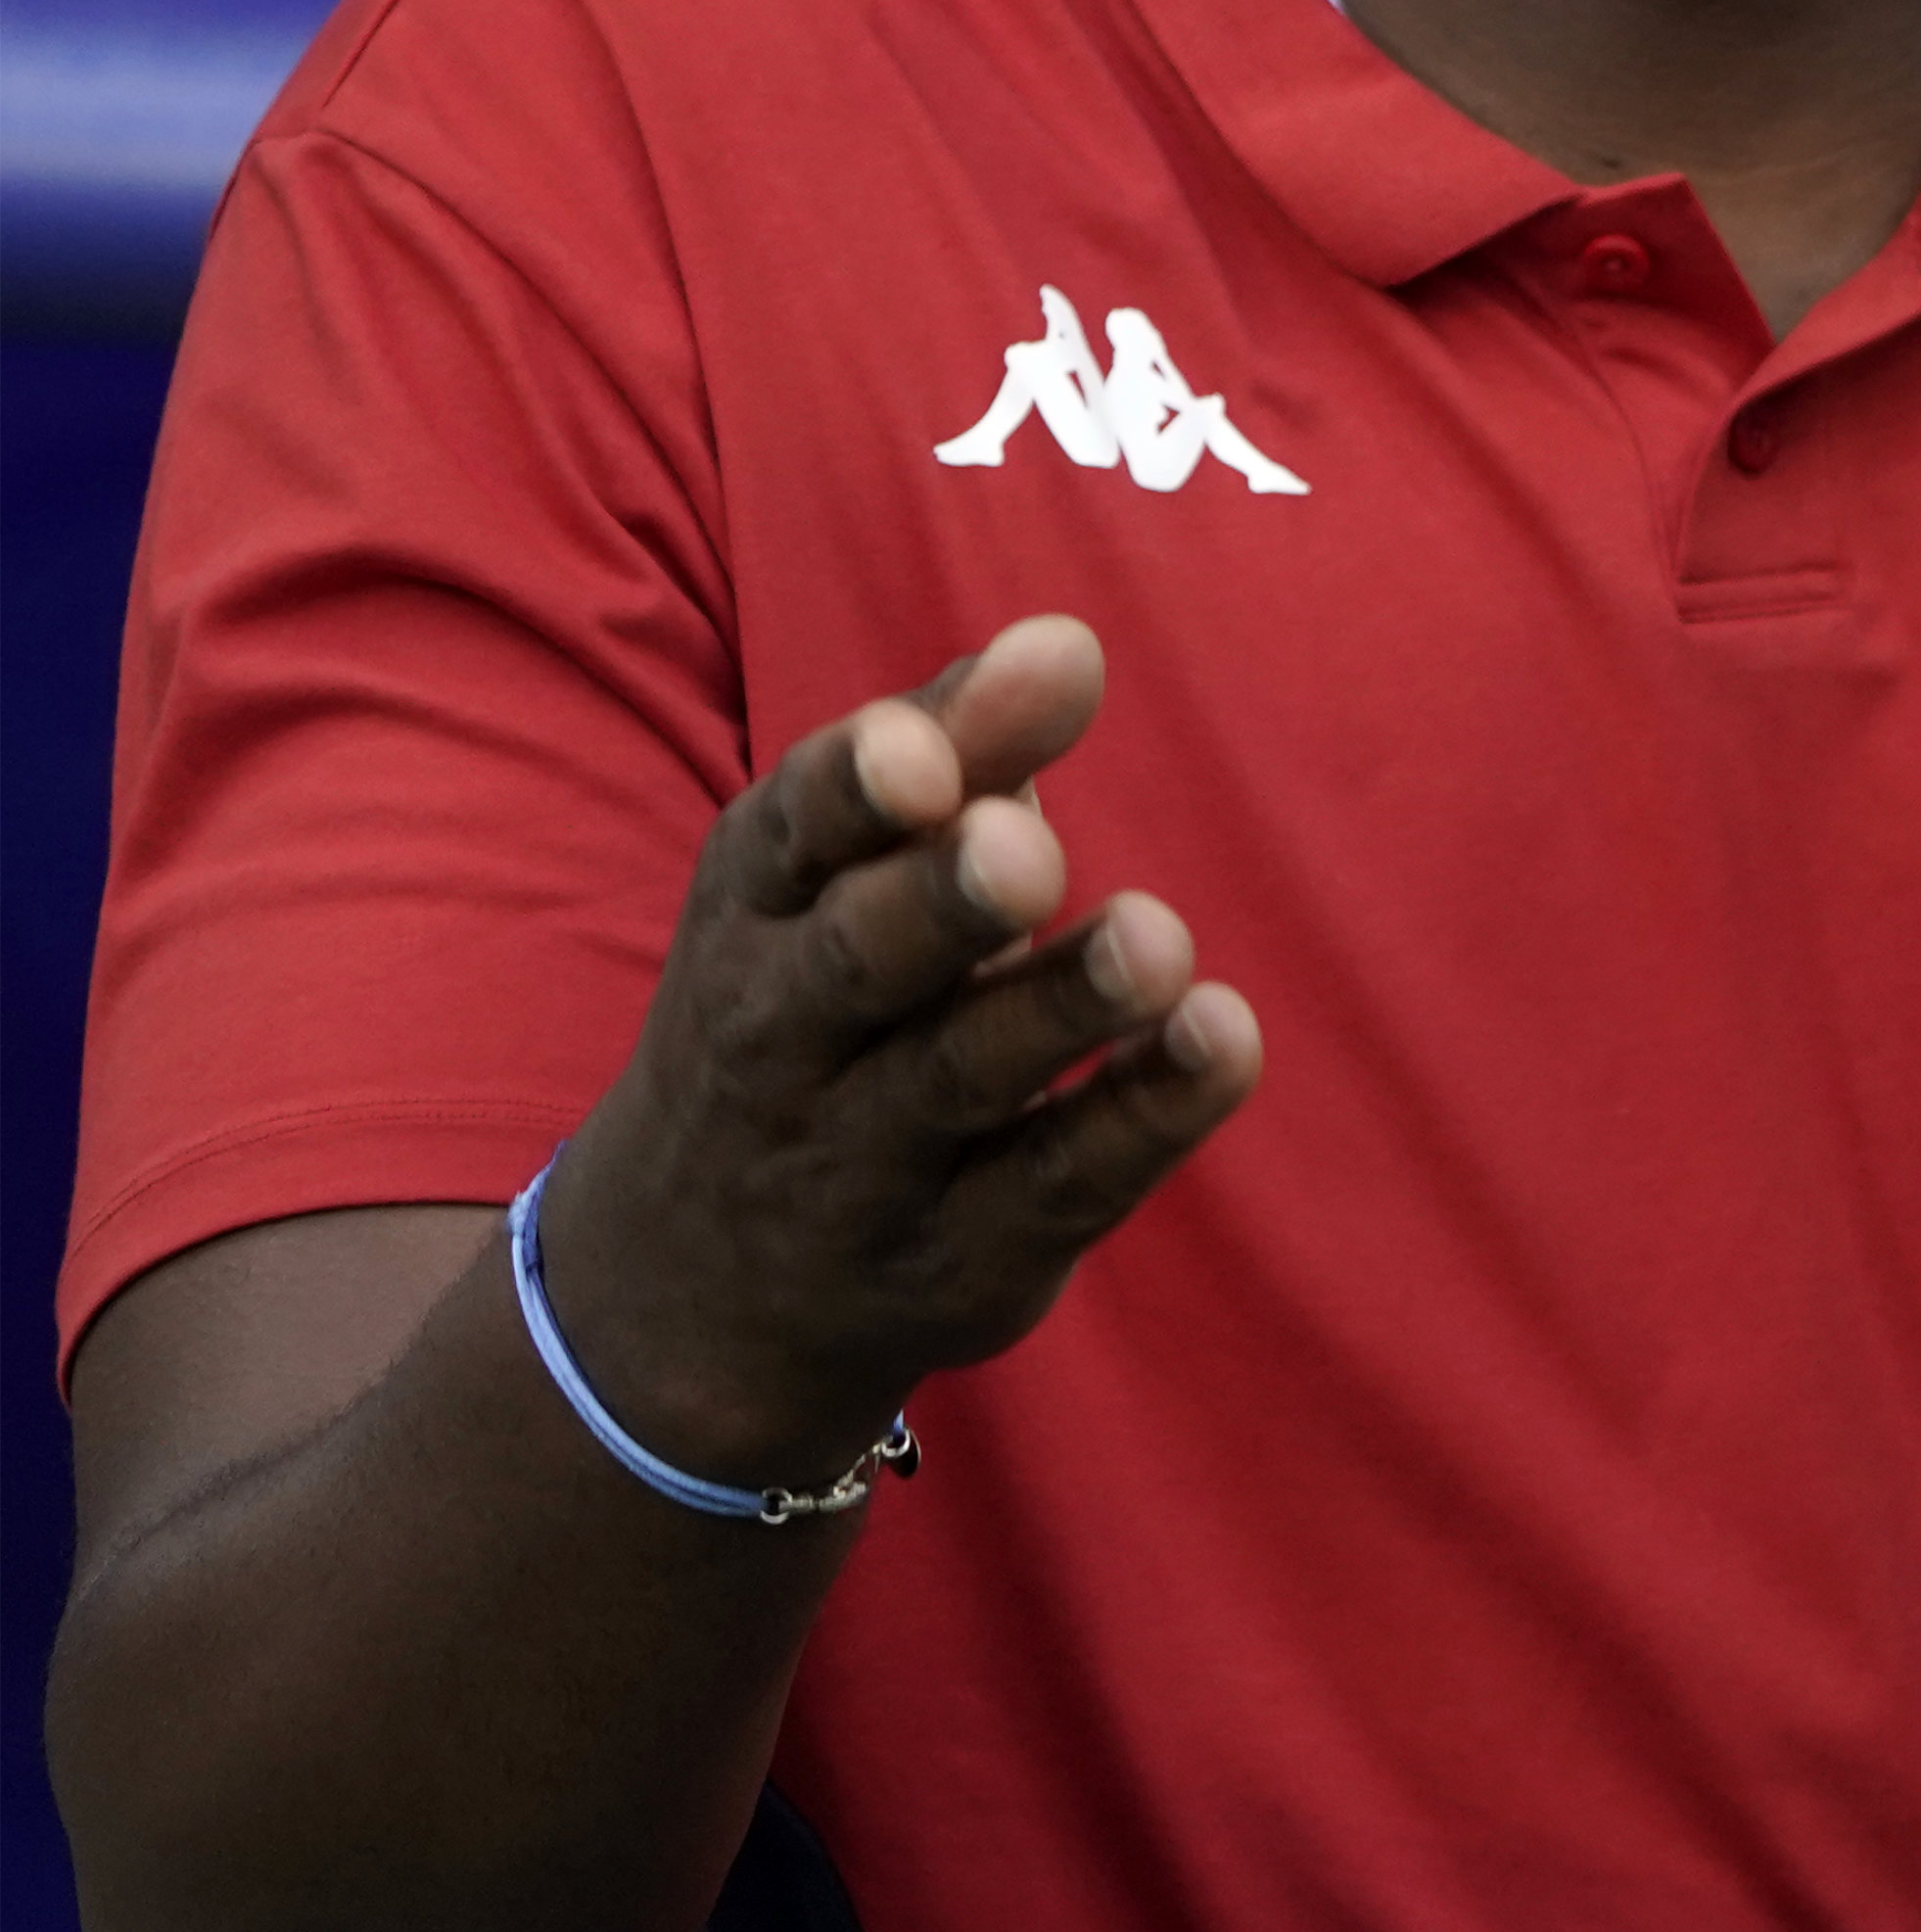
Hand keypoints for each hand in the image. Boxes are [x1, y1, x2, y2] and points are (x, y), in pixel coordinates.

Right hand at [528, 620, 1259, 1495]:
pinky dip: (1142, 1118)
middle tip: (1029, 849)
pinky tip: (1222, 1042)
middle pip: (858, 965)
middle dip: (938, 900)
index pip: (789, 839)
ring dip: (1060, 1007)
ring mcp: (868, 1162)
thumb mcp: (837, 874)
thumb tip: (1069, 639)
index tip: (922, 754)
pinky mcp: (964, 1256)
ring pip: (962, 1078)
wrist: (687, 1292)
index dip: (855, 793)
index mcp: (754, 911)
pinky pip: (1057, 1184)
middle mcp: (787, 1038)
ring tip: (1158, 940)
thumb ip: (961, 747)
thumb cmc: (809, 1004)